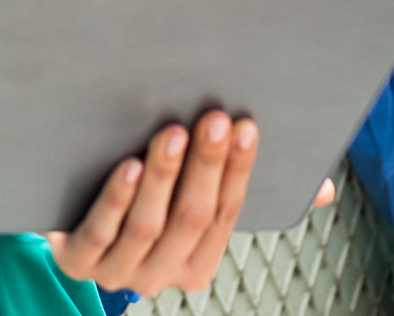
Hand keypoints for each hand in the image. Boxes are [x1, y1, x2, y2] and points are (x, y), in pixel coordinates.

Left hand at [48, 111, 332, 295]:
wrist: (68, 229)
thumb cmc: (146, 206)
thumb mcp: (192, 202)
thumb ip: (247, 191)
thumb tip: (325, 190)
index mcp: (198, 264)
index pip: (227, 214)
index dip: (238, 170)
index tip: (246, 126)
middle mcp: (162, 275)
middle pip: (192, 218)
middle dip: (207, 167)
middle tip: (214, 119)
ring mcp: (118, 272)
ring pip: (148, 226)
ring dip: (163, 177)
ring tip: (173, 133)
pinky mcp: (76, 261)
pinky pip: (100, 233)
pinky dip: (116, 200)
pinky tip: (128, 166)